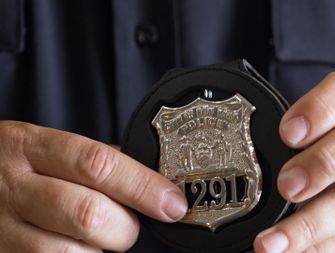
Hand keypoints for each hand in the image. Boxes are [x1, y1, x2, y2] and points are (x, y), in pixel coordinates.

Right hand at [0, 121, 186, 251]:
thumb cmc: (15, 165)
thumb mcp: (45, 147)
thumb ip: (94, 162)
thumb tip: (154, 182)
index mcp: (31, 146)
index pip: (98, 164)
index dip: (143, 186)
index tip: (172, 204)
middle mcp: (12, 187)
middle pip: (88, 214)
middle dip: (124, 228)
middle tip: (127, 225)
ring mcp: (1, 228)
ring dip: (98, 251)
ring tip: (96, 238)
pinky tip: (76, 248)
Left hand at [254, 72, 334, 251]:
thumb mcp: (320, 126)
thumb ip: (291, 133)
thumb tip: (234, 149)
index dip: (318, 110)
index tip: (287, 133)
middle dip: (321, 165)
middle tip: (288, 186)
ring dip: (309, 225)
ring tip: (272, 243)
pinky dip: (318, 247)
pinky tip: (291, 252)